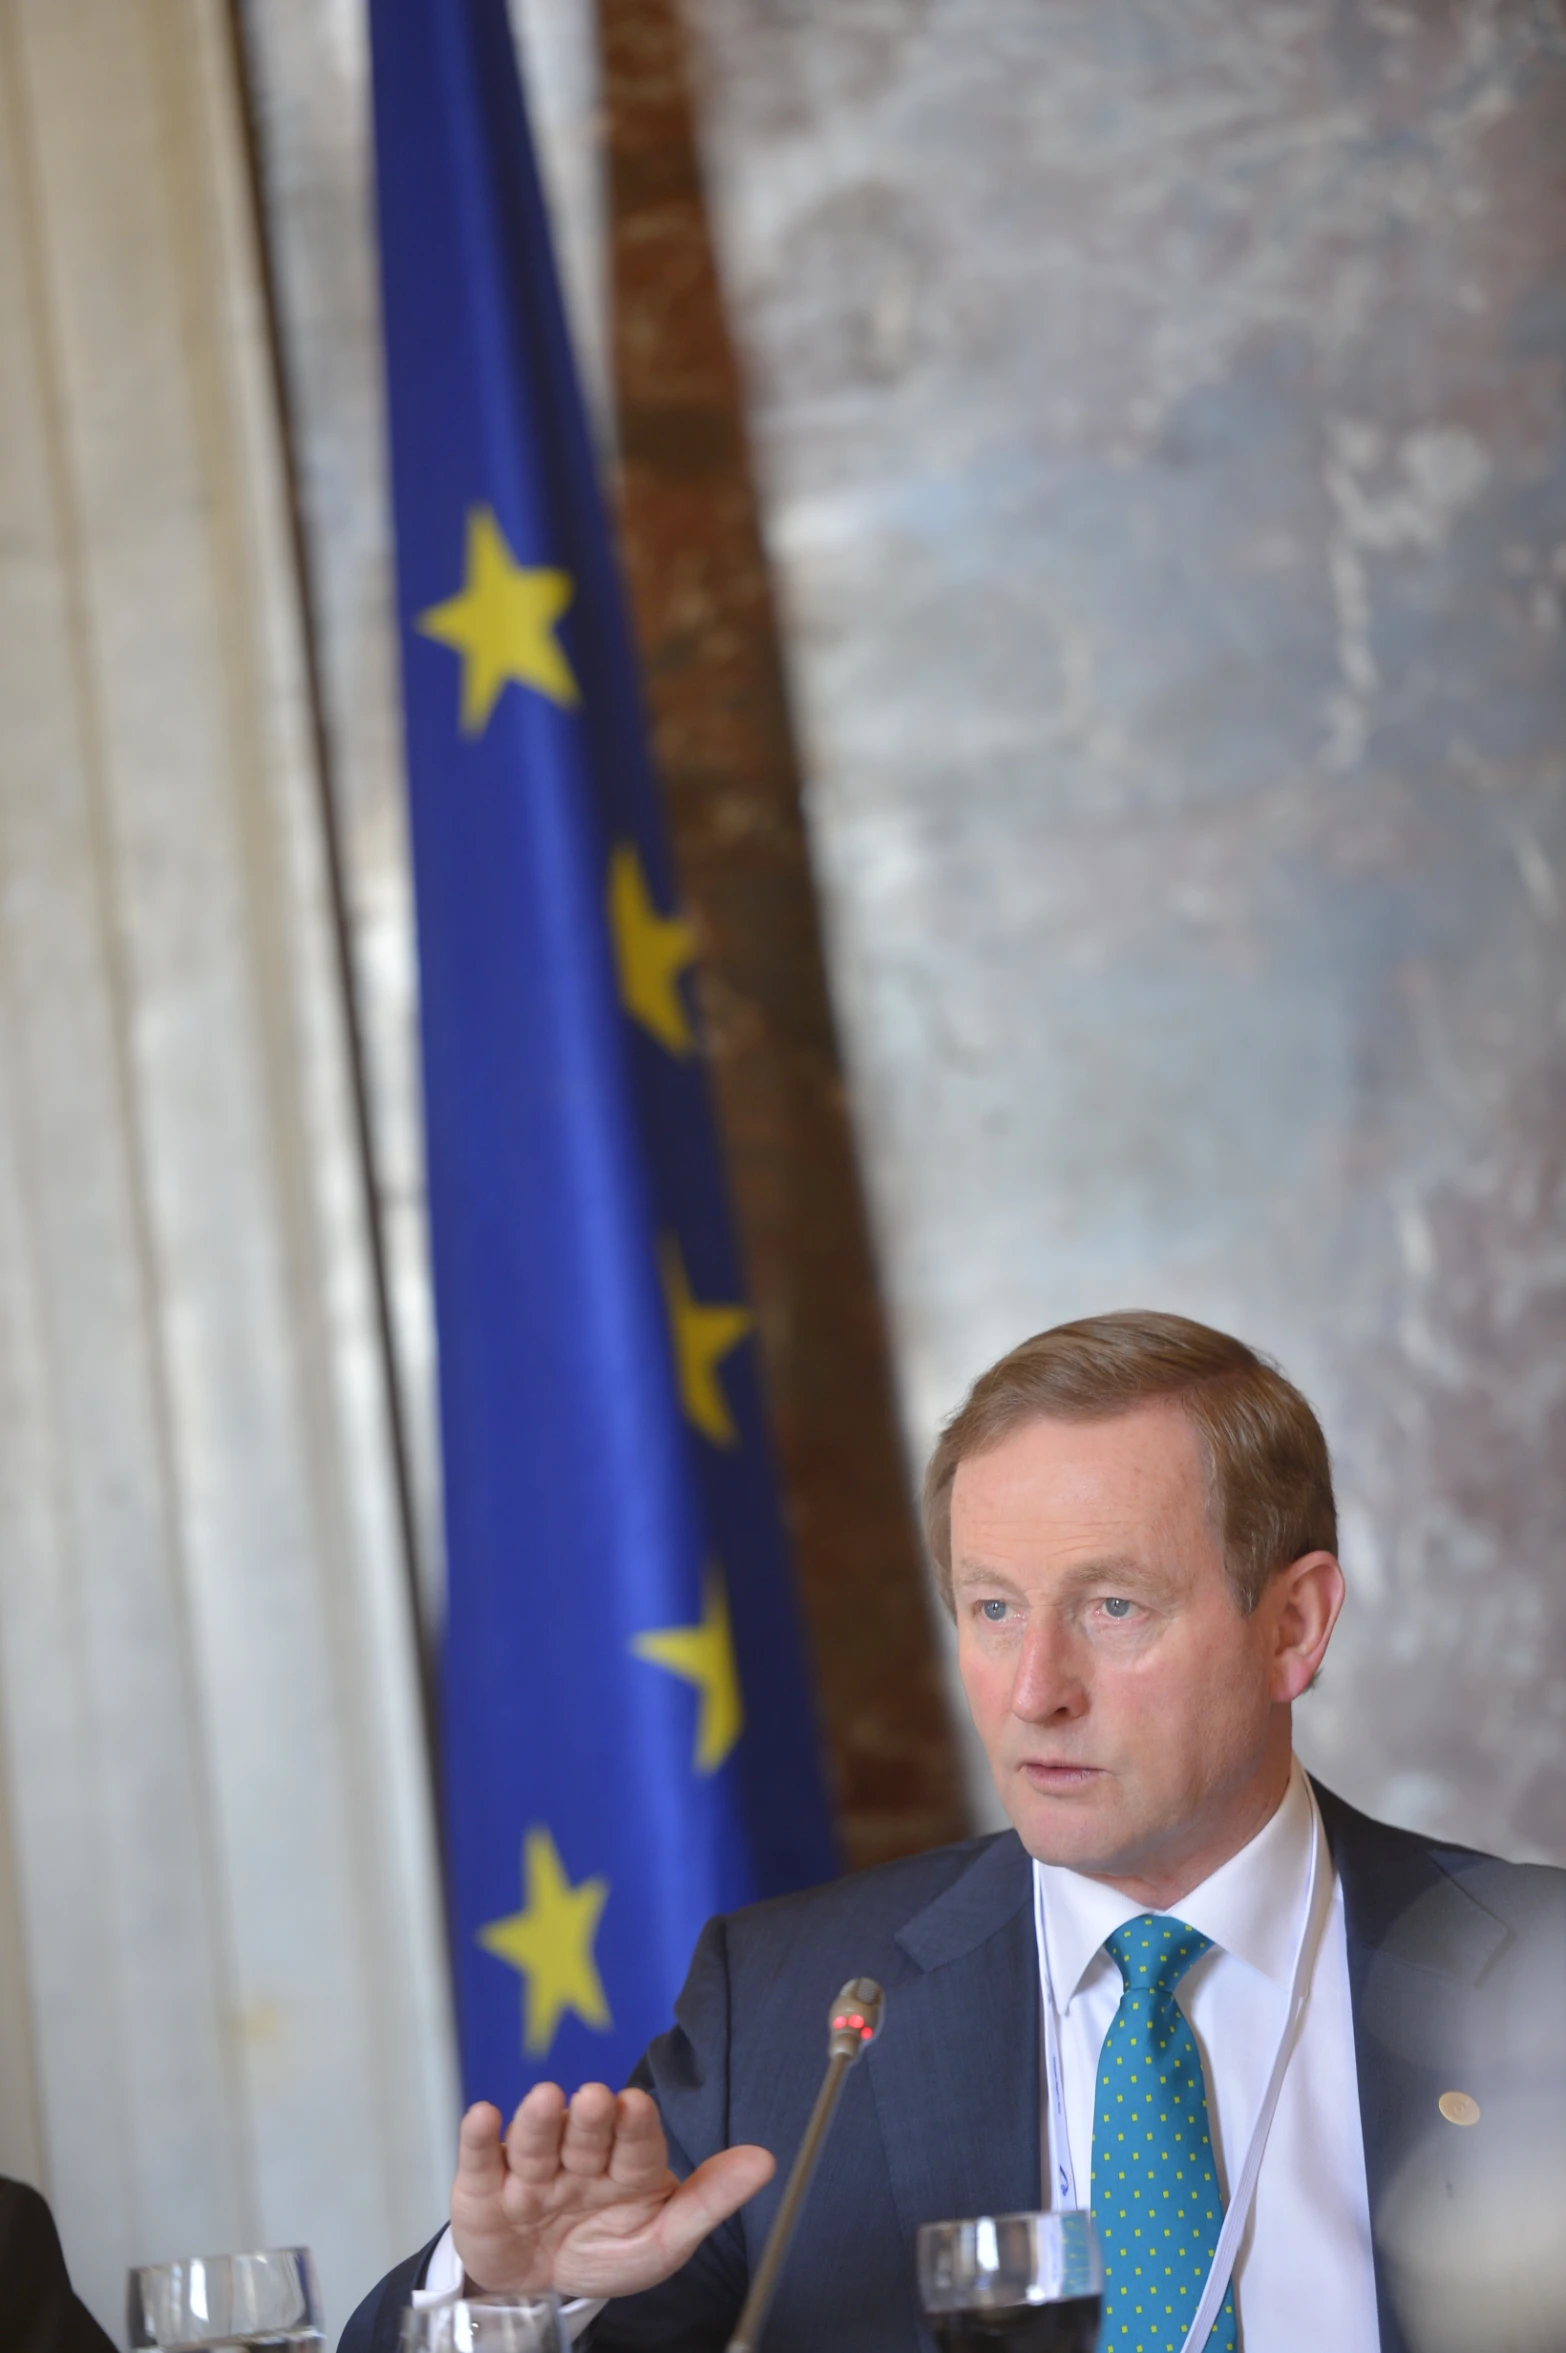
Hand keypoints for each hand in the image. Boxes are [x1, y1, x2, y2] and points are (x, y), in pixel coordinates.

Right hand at [451, 2083, 774, 2299]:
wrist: (538, 2289)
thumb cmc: (604, 2252)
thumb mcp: (662, 2241)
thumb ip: (708, 2200)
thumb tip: (765, 2160)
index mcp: (626, 2167)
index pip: (635, 2142)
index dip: (635, 2125)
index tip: (637, 2105)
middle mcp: (579, 2159)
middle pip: (584, 2136)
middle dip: (588, 2119)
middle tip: (592, 2099)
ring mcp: (531, 2172)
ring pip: (535, 2143)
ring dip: (538, 2121)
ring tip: (545, 2100)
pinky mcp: (484, 2189)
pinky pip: (480, 2160)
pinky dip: (479, 2139)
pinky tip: (484, 2116)